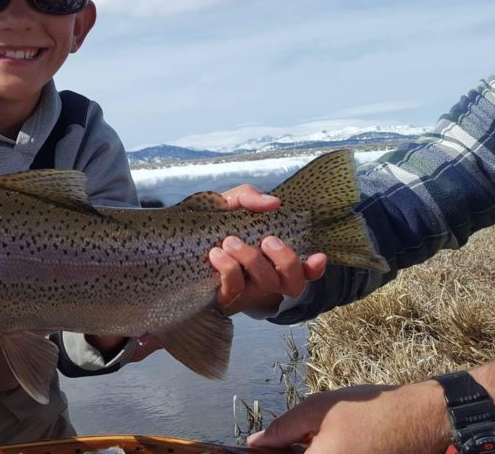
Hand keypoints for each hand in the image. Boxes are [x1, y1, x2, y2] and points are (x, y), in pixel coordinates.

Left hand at [209, 184, 326, 314]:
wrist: (176, 241)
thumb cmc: (212, 223)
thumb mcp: (230, 204)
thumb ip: (250, 197)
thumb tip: (272, 203)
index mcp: (273, 258)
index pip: (306, 271)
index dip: (316, 269)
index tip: (318, 255)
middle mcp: (266, 278)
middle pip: (293, 283)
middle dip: (285, 260)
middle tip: (266, 239)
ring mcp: (247, 291)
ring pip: (266, 285)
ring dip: (251, 260)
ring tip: (230, 241)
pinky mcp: (225, 296)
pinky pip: (234, 289)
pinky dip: (228, 269)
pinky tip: (216, 253)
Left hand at [247, 382, 449, 453]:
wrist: (422, 419)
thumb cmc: (370, 411)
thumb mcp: (319, 409)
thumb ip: (283, 428)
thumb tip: (255, 442)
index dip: (269, 452)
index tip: (254, 446)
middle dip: (288, 451)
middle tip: (279, 440)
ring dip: (305, 451)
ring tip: (300, 440)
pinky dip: (323, 452)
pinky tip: (321, 443)